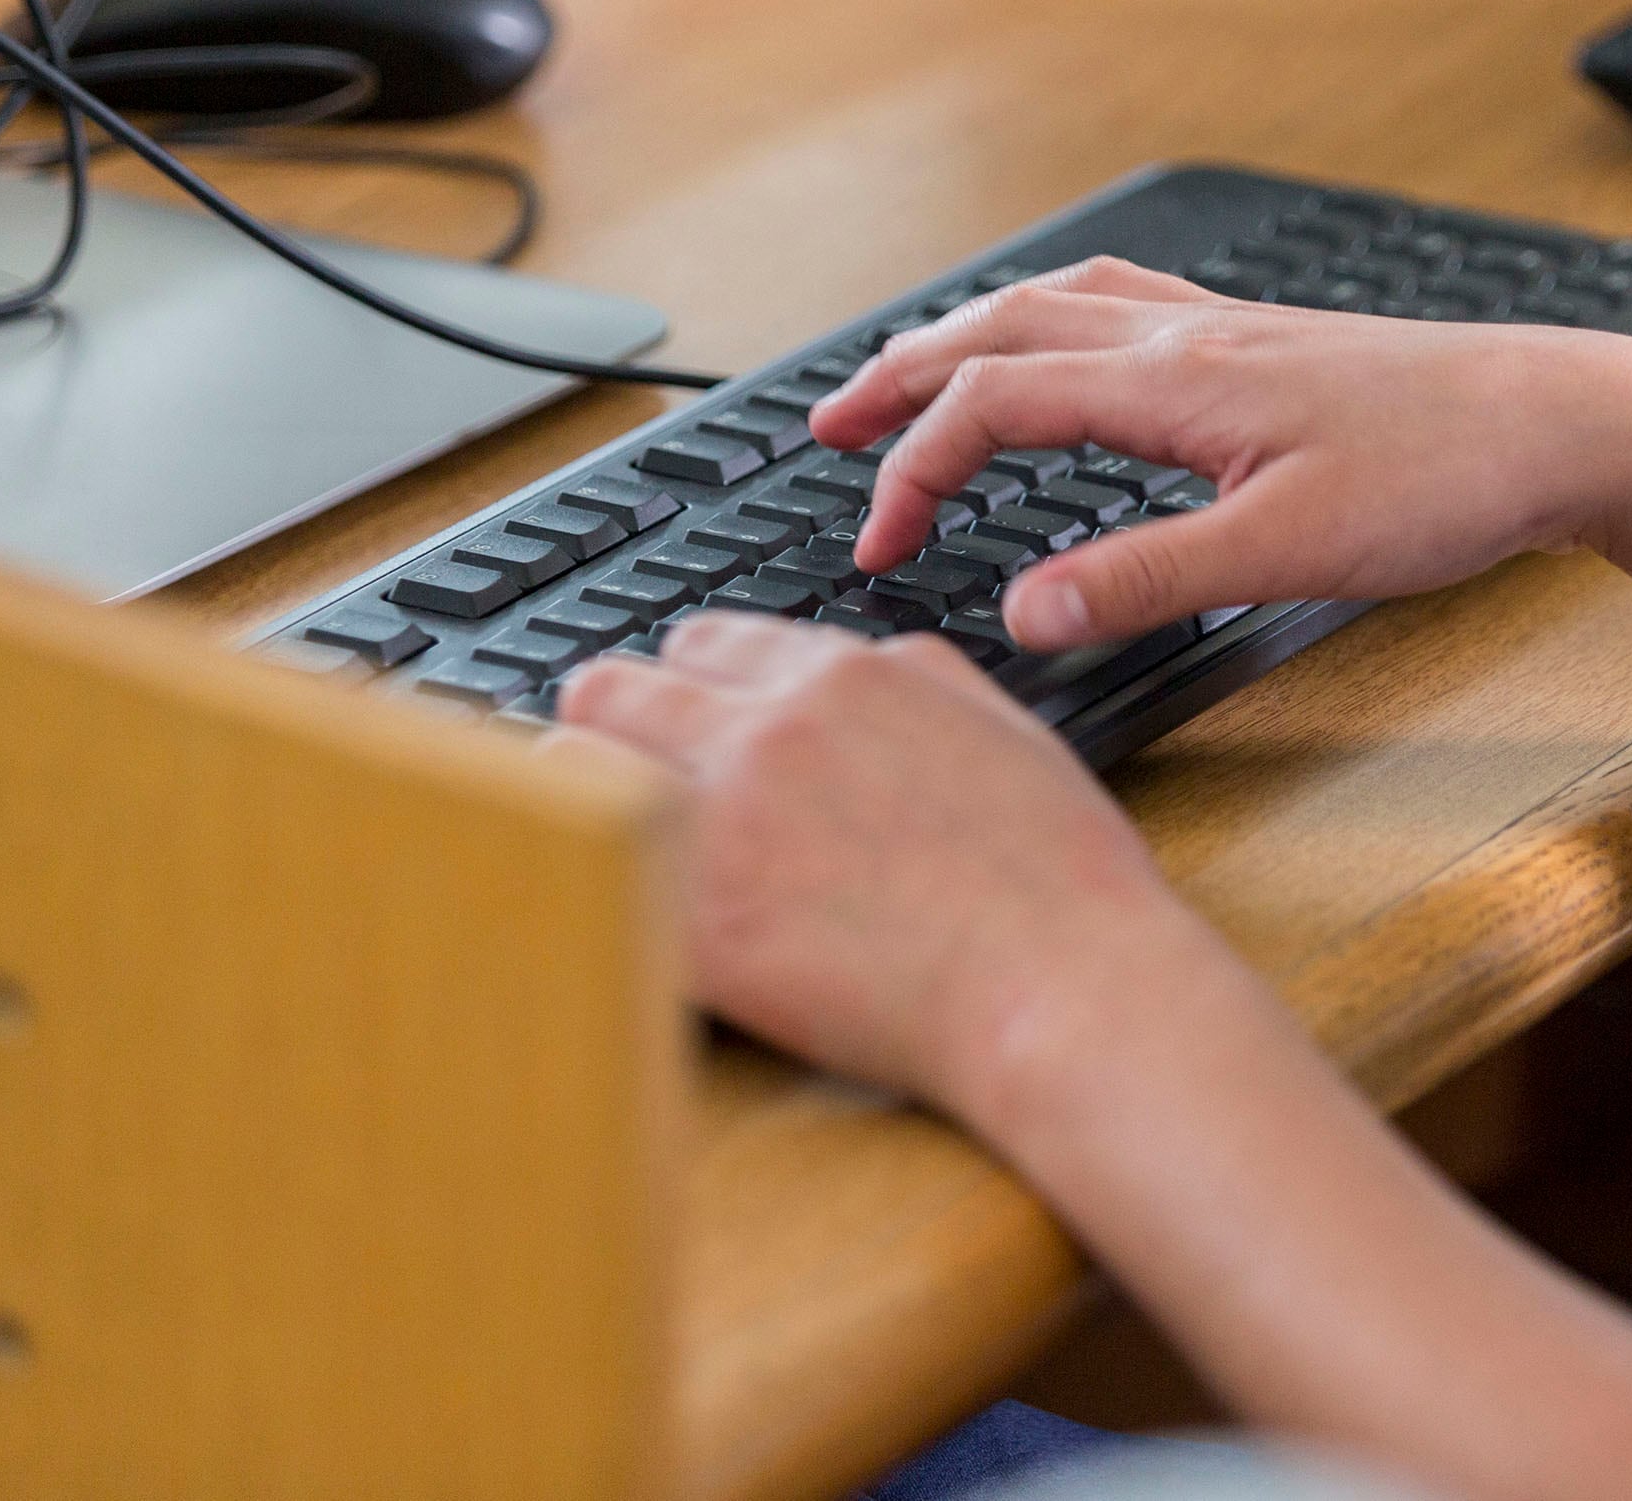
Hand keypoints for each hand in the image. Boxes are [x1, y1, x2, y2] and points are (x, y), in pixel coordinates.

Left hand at [554, 612, 1207, 1110]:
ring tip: (607, 842)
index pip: (703, 642)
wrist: (1062, 991)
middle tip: (625, 777)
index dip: (690, 685)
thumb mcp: (1001, 725)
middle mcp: (767, 731)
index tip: (685, 721)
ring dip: (581, 798)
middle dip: (614, 727)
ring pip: (569, 769)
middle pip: (611, 687)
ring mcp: (721, 823)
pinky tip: (617, 909)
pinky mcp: (695, 925)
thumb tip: (857, 672)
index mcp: (843, 677)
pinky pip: (583, 875)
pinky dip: (592, 886)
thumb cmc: (1056, 879)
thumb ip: (912, 678)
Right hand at [805, 259, 1631, 651]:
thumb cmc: (1445, 479)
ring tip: (911, 374)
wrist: (1563, 419)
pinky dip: (1054, 318)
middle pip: (1000, 329)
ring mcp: (1227, 331)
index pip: (992, 406)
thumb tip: (1021, 613)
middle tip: (828, 427)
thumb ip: (1146, 580)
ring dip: (968, 334)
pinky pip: (1122, 305)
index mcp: (1174, 383)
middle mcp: (1187, 337)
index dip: (912, 473)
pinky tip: (1066, 347)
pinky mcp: (1268, 343)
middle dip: (901, 376)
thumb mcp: (1287, 554)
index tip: (875, 545)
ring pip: (1058, 304)